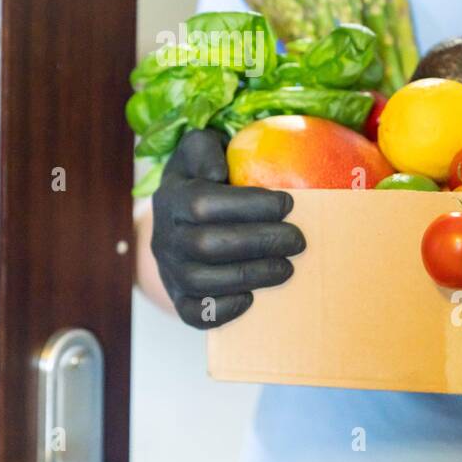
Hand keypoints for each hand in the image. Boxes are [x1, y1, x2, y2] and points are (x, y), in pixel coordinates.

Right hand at [151, 129, 305, 328]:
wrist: (179, 218)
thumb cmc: (203, 178)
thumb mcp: (199, 150)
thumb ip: (205, 147)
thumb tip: (217, 172)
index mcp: (170, 198)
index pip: (204, 203)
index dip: (248, 205)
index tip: (287, 204)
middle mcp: (164, 236)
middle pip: (206, 245)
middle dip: (259, 243)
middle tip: (297, 241)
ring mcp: (169, 271)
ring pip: (202, 281)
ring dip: (250, 276)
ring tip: (286, 268)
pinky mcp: (178, 297)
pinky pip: (193, 313)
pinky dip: (222, 310)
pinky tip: (251, 298)